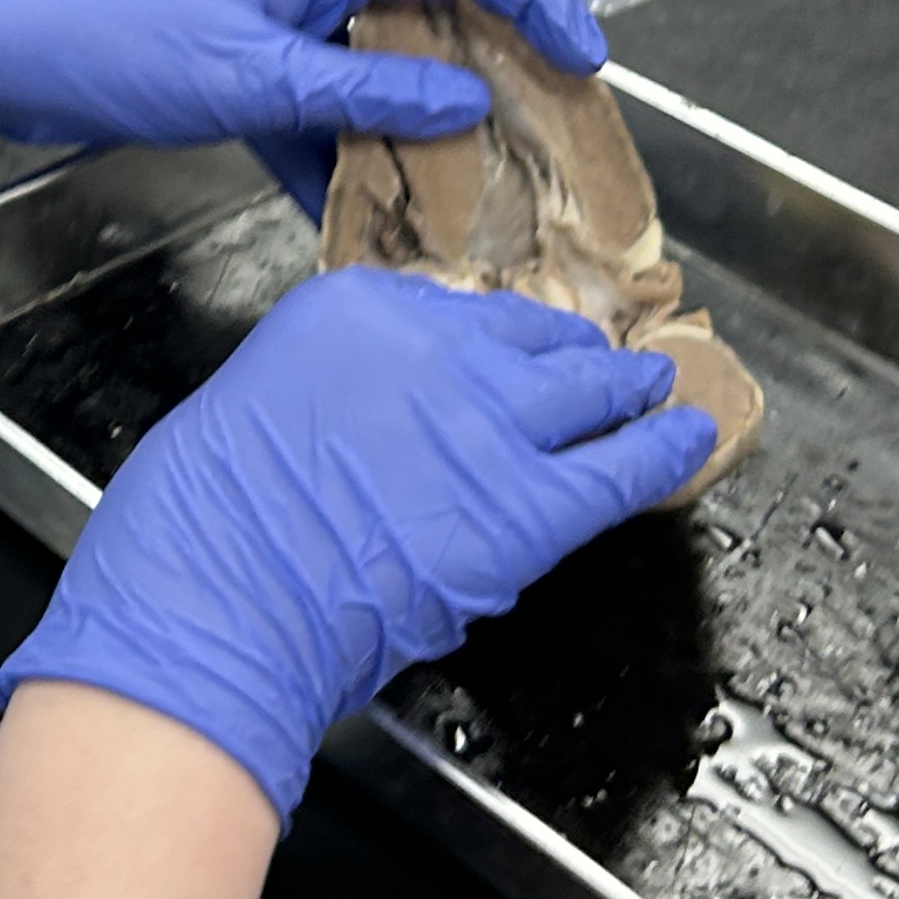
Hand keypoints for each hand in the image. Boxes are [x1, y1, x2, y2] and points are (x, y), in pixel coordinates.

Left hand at [0, 0, 605, 216]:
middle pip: (426, 25)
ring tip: (475, 201)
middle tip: (547, 145)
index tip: (587, 58)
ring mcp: (272, 38)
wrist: (0, 59)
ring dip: (418, 138)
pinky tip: (374, 227)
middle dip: (490, 83)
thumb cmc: (110, 42)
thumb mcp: (246, 76)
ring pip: (374, 86)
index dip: (533, 1)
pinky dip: (346, 170)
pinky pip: (317, 127)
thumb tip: (465, 106)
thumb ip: (357, 95)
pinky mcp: (239, 86)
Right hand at [0, 272, 711, 820]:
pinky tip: (691, 437)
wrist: (215, 593)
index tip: (503, 345)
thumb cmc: (206, 519)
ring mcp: (490, 420)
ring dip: (625, 390)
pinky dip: (664, 453)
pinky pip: (621, 469)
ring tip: (652, 388)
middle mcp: (434, 345)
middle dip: (565, 353)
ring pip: (588, 391)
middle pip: (530, 337)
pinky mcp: (529, 506)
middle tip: (590, 362)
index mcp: (356, 306)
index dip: (491, 336)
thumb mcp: (260, 401)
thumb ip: (337, 394)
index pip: (452, 306)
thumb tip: (384, 427)